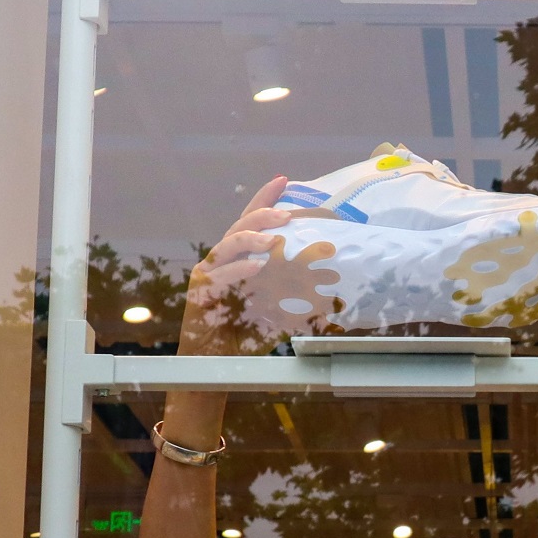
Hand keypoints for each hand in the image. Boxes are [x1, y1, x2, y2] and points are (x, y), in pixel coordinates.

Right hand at [180, 176, 338, 354]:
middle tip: (286, 214)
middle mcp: (224, 258)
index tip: (284, 181)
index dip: (265, 199)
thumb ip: (297, 294)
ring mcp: (210, 271)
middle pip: (241, 226)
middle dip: (263, 214)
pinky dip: (238, 271)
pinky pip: (219, 275)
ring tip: (273, 239)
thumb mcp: (281, 307)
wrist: (220, 356)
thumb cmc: (250, 329)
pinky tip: (255, 267)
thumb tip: (336, 292)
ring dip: (251, 238)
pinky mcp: (200, 289)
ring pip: (228, 244)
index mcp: (241, 255)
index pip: (252, 221)